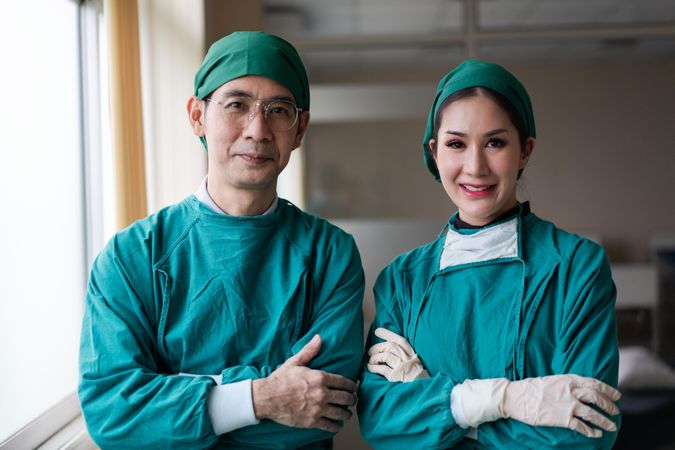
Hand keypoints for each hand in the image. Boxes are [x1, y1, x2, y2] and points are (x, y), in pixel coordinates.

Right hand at [251, 335, 356, 432]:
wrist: (266, 398)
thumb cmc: (280, 380)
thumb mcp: (295, 362)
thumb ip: (309, 350)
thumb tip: (319, 337)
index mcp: (319, 378)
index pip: (344, 382)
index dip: (351, 386)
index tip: (353, 388)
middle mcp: (321, 394)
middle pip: (346, 398)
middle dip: (352, 400)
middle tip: (352, 400)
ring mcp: (318, 409)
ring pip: (341, 413)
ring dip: (346, 414)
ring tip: (346, 413)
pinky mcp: (312, 421)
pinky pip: (330, 426)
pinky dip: (336, 426)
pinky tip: (337, 424)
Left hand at [367, 327, 429, 381]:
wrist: (422, 394)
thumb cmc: (418, 382)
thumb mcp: (417, 368)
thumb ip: (408, 360)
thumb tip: (390, 352)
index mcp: (413, 356)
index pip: (401, 341)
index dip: (388, 334)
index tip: (377, 331)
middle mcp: (408, 360)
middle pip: (390, 346)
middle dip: (377, 347)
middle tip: (370, 351)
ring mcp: (402, 368)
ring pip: (385, 355)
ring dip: (375, 357)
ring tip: (371, 361)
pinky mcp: (396, 378)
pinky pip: (382, 369)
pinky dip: (374, 367)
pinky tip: (371, 368)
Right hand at [502, 374, 620, 437]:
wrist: (516, 397)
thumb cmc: (531, 388)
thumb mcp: (552, 380)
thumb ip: (568, 384)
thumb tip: (581, 390)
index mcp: (568, 380)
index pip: (594, 383)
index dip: (608, 390)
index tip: (617, 396)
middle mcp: (571, 391)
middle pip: (597, 398)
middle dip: (609, 406)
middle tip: (615, 411)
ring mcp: (567, 405)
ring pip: (593, 413)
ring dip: (605, 421)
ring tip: (611, 426)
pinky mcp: (562, 419)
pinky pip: (581, 426)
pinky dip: (591, 431)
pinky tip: (596, 434)